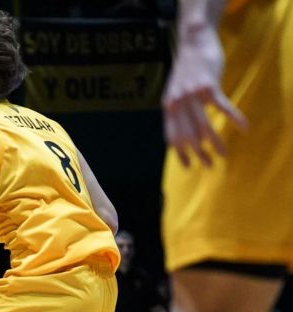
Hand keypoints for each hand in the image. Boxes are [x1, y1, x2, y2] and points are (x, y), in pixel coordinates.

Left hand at [162, 23, 247, 166]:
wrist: (193, 43)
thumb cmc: (187, 69)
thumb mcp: (176, 91)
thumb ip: (178, 109)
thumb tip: (185, 130)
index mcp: (169, 107)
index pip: (172, 137)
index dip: (180, 153)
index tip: (189, 166)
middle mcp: (178, 103)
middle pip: (188, 136)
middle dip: (199, 153)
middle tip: (210, 165)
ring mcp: (193, 95)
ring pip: (204, 126)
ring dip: (214, 143)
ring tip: (223, 155)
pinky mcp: (209, 86)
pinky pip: (223, 107)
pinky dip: (235, 118)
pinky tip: (244, 127)